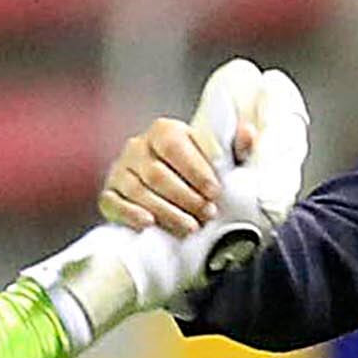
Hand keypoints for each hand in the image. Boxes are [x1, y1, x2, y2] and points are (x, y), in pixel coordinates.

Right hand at [100, 116, 226, 232]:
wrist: (169, 191)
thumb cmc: (196, 175)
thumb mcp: (218, 160)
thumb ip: (236, 147)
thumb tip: (249, 133)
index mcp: (164, 131)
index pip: (176, 145)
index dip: (196, 170)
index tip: (215, 191)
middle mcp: (138, 147)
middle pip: (157, 172)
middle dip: (185, 196)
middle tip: (207, 214)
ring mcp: (119, 171)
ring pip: (138, 190)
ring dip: (166, 211)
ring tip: (189, 227)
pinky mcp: (108, 194)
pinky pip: (113, 203)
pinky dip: (130, 214)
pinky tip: (149, 224)